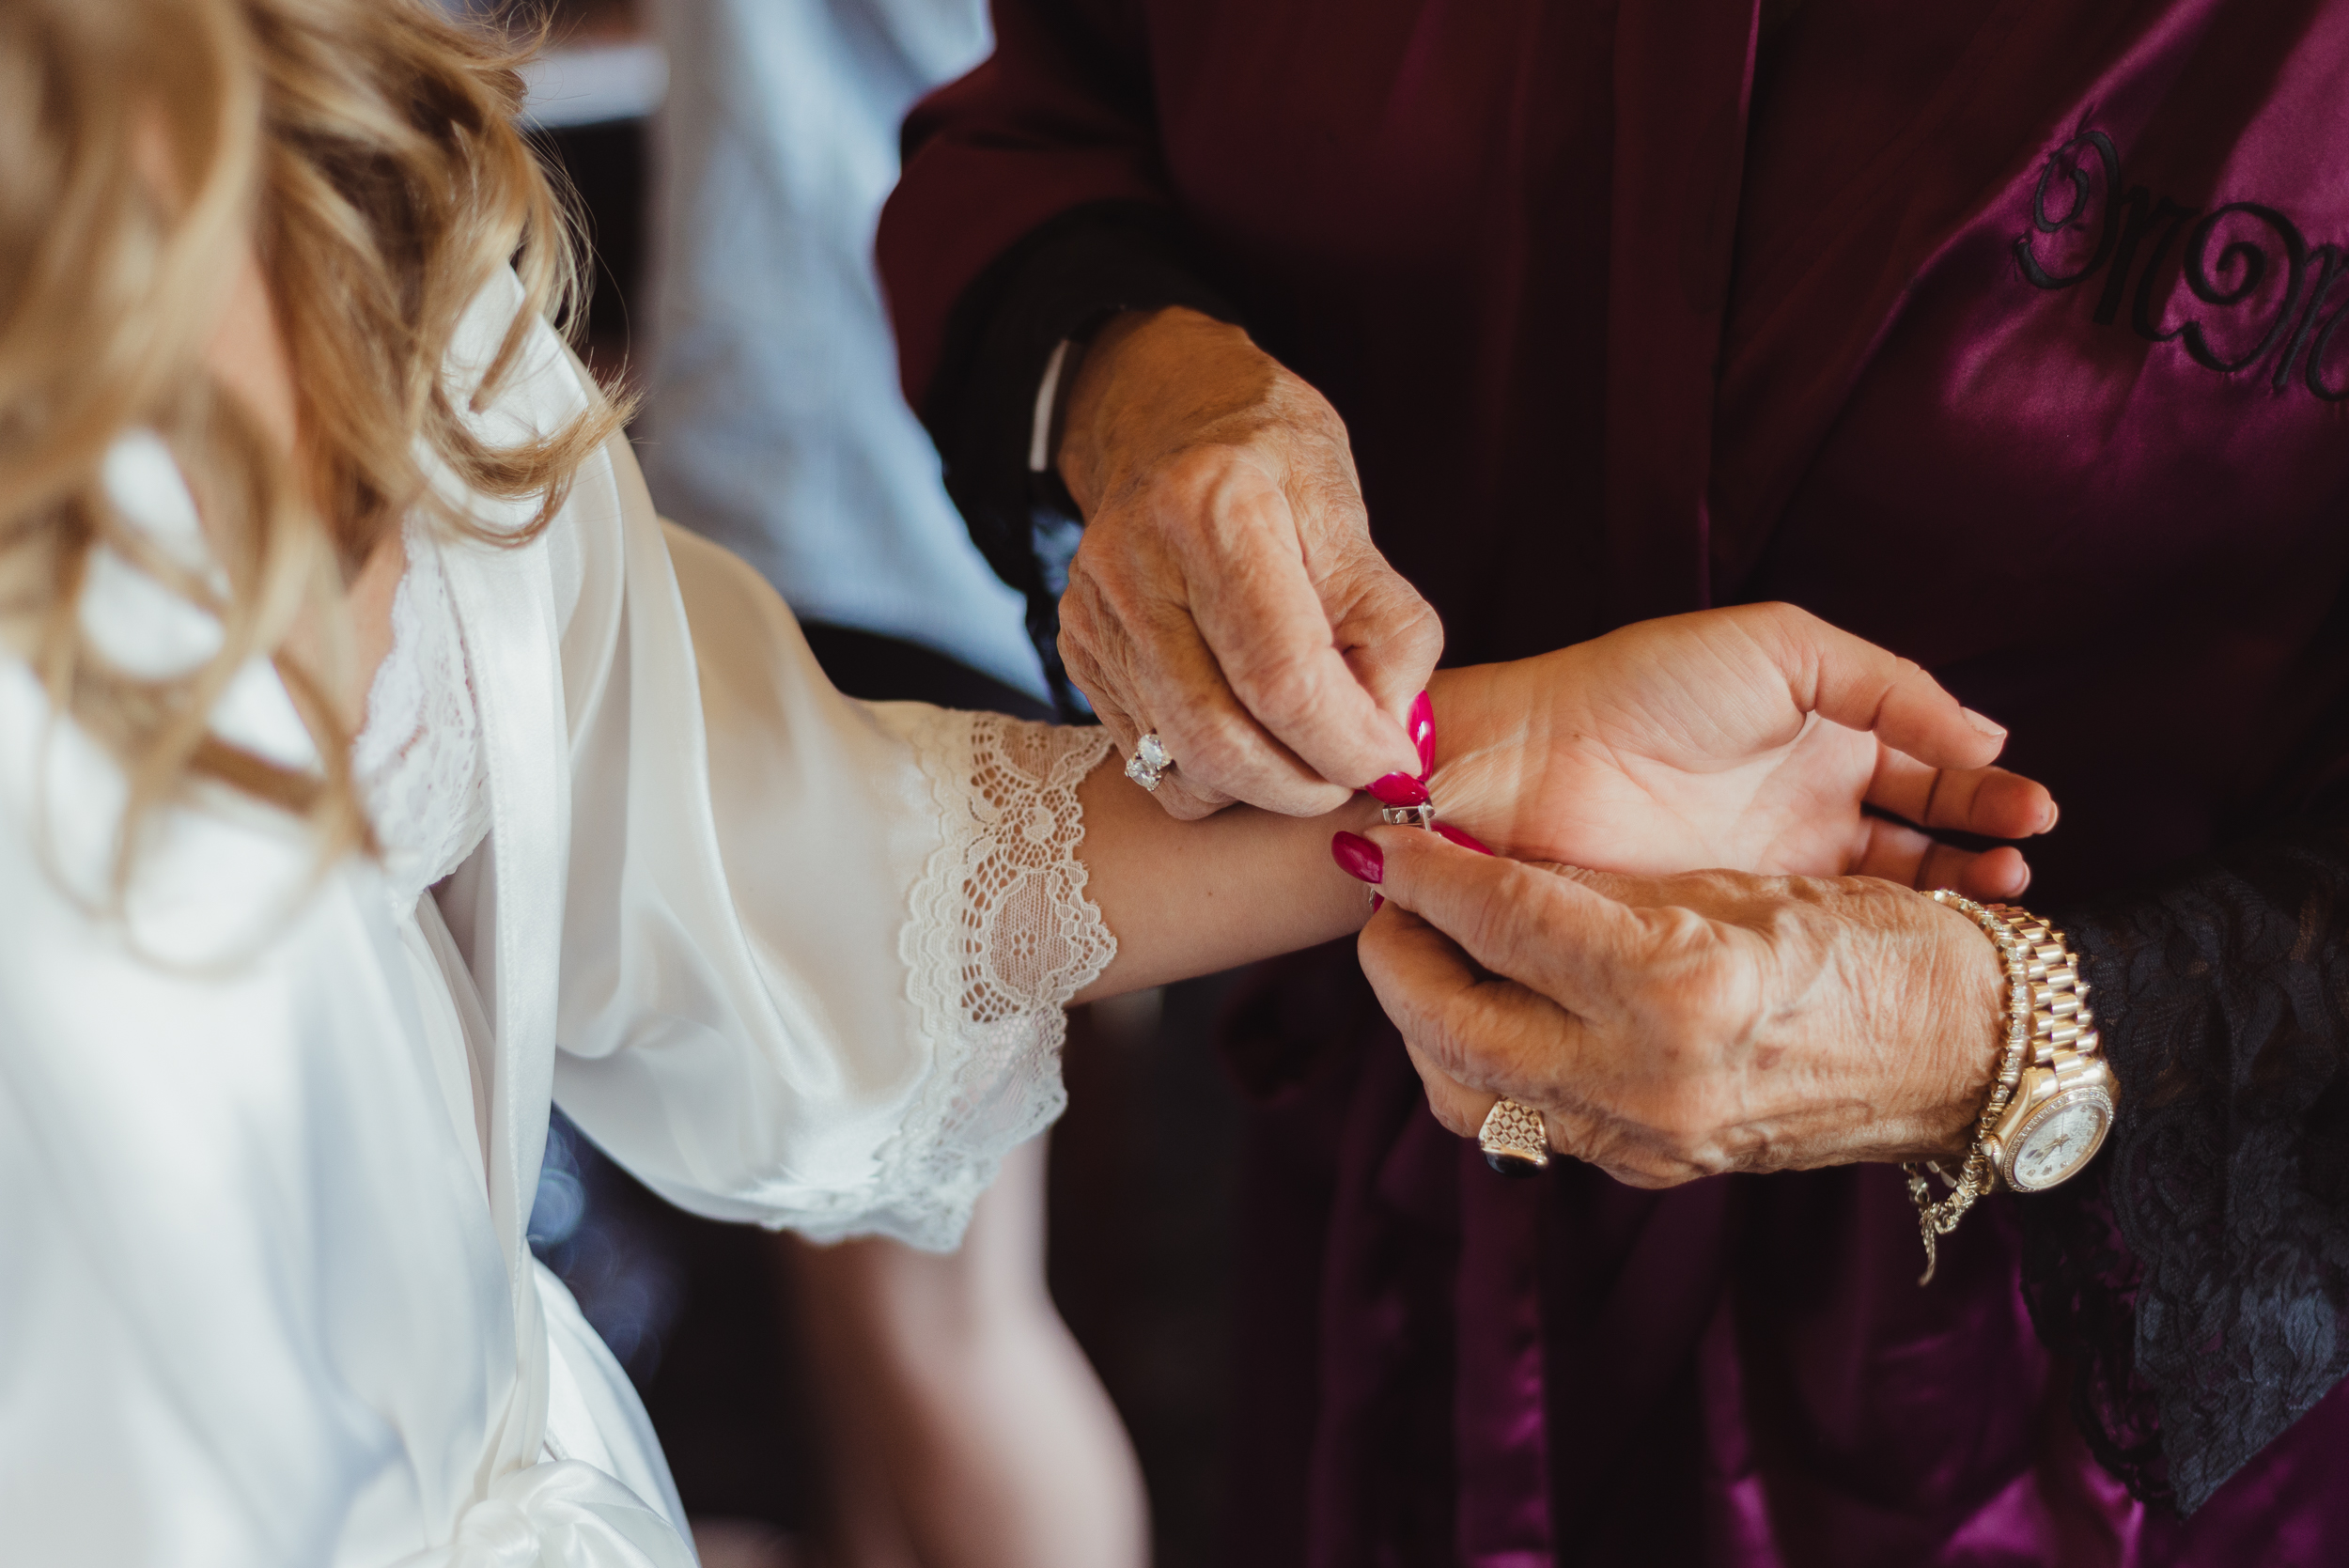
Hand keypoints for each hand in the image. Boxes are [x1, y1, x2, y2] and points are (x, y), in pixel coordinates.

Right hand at [1056, 306, 1441, 819]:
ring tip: (1311, 749)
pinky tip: (1251, 732)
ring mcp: (1096, 619)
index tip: (1395, 763)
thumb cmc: (1272, 462)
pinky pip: (1154, 765)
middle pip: (1220, 740)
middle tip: (1357, 771)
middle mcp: (1135, 569)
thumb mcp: (1348, 512)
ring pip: (1183, 767)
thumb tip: (1390, 742)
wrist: (1166, 417)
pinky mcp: (1080, 657)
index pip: (1282, 676)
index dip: (1349, 742)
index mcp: (1211, 510)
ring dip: (1267, 788)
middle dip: (1308, 783)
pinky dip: (1219, 778)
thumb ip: (1386, 624)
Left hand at [1355, 842, 2006, 1186]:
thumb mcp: (1744, 887)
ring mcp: (1649, 1140)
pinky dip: (1485, 1070)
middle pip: (1450, 1028)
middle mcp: (1652, 1078)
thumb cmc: (1882, 942)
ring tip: (1428, 959)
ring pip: (1469, 1097)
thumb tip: (1487, 872)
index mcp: (1680, 985)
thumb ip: (1607, 891)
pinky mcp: (1653, 1167)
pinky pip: (1525, 1128)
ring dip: (1426, 1024)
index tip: (1385, 838)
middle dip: (1396, 961)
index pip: (1502, 919)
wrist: (1976, 1055)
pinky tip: (1494, 1013)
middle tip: (1385, 906)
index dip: (1429, 870)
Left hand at [1425, 601, 2054, 896]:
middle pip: (1925, 845)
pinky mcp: (1737, 937)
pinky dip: (1882, 945)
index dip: (1987, 797)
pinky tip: (1924, 940)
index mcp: (1825, 741)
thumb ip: (1890, 688)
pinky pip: (1826, 946)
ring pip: (1888, 900)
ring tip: (1998, 897)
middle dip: (1985, 854)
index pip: (1934, 777)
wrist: (1532, 761)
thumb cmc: (1645, 687)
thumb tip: (1990, 738)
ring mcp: (1775, 880)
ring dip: (1950, 899)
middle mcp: (1807, 815)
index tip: (2036, 816)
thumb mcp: (1785, 651)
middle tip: (2025, 865)